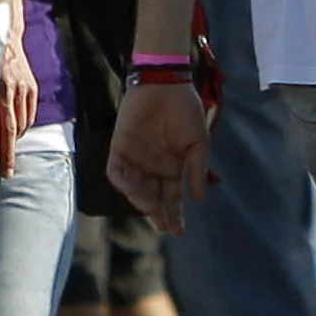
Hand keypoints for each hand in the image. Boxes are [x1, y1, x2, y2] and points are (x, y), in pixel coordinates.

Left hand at [0, 35, 37, 175]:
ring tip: (9, 156)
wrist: (2, 36)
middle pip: (9, 130)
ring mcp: (21, 88)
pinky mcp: (31, 86)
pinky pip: (29, 115)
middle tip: (7, 174)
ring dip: (14, 143)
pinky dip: (23, 127)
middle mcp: (6, 89)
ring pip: (20, 124)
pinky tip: (16, 134)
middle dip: (7, 154)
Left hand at [107, 83, 213, 234]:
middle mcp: (152, 167)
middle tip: (163, 225)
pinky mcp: (119, 147)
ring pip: (134, 188)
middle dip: (157, 214)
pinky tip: (132, 189)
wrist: (166, 83)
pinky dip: (122, 182)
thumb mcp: (198, 143)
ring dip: (141, 200)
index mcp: (172, 167)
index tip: (178, 231)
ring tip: (151, 207)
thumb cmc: (186, 110)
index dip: (175, 214)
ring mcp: (135, 158)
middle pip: (152, 197)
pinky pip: (116, 171)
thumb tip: (199, 199)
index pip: (172, 197)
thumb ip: (197, 170)